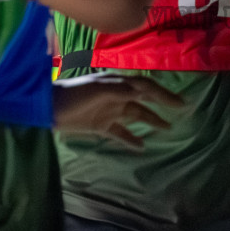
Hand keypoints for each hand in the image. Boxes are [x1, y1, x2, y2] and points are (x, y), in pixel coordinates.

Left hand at [52, 73, 181, 147]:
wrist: (47, 108)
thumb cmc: (73, 95)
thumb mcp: (97, 90)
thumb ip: (120, 90)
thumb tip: (143, 90)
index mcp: (117, 84)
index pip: (146, 87)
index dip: (164, 94)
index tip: (180, 103)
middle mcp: (117, 96)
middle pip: (145, 99)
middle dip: (163, 103)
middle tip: (182, 109)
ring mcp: (109, 111)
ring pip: (136, 115)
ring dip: (151, 120)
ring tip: (168, 128)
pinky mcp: (100, 126)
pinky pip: (120, 133)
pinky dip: (131, 139)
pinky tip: (142, 146)